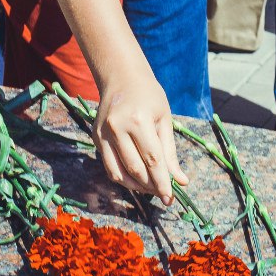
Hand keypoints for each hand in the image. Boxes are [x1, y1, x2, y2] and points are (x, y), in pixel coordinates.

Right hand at [92, 63, 188, 204]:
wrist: (121, 76)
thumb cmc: (148, 96)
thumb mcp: (164, 119)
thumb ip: (170, 152)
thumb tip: (180, 181)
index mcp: (138, 120)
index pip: (152, 160)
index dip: (162, 182)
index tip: (170, 198)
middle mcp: (117, 127)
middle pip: (135, 169)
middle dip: (151, 187)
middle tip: (164, 195)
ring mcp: (102, 133)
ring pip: (119, 173)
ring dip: (137, 187)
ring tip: (151, 188)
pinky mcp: (95, 137)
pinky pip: (109, 166)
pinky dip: (123, 178)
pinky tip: (136, 179)